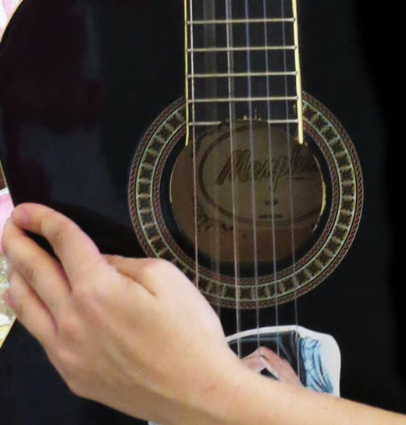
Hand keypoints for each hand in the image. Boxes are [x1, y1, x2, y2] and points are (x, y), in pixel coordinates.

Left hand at [1, 203, 243, 424]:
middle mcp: (71, 319)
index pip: (64, 245)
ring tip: (8, 259)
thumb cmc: (188, 329)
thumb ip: (124, 265)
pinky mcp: (70, 374)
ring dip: (14, 277)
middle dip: (17, 245)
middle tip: (9, 224)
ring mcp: (66, 351)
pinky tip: (22, 302)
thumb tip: (99, 264)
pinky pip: (39, 335)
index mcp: (97, 289)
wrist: (193, 391)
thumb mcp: (166, 279)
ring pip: (26, 308)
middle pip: (34, 273)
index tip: (27, 208)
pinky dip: (24, 311)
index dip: (44, 222)